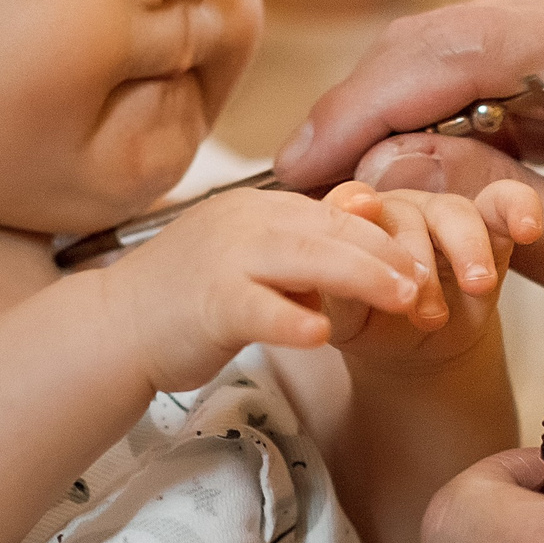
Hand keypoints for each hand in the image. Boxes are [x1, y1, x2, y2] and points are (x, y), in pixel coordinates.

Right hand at [97, 188, 422, 393]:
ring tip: (405, 300)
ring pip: (304, 258)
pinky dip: (291, 317)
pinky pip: (256, 307)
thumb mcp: (253, 259)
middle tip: (428, 283)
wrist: (115, 328)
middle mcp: (244, 222)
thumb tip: (364, 222)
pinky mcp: (206, 302)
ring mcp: (224, 259)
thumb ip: (302, 245)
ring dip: (361, 278)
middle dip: (386, 255)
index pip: (336, 213)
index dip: (385, 237)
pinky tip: (324, 334)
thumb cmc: (188, 298)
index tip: (424, 262)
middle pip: (330, 229)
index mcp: (259, 208)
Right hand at [274, 0, 543, 418]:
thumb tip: (380, 176)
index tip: (294, 172)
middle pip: (452, 38)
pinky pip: (504, 72)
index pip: (462, 48)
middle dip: (370, 116)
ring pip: (467, 51)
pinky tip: (404, 180)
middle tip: (301, 196)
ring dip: (404, 122)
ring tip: (342, 199)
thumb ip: (499, 216)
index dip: (362, 109)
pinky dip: (450, 123)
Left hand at [319, 178, 540, 371]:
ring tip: (476, 286)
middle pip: (406, 213)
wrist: (411, 346)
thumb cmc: (370, 323)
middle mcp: (397, 208)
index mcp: (353, 221)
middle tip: (424, 309)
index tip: (363, 212)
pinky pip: (505, 202)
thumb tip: (321, 280)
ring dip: (467, 248)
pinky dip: (519, 208)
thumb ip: (333, 296)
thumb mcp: (343, 320)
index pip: (351, 204)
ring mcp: (442, 213)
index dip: (358, 209)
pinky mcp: (488, 225)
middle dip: (417, 261)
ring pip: (454, 210)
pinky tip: (529, 228)